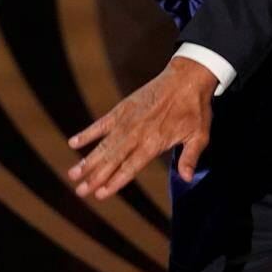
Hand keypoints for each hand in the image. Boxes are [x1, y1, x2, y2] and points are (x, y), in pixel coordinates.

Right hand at [67, 56, 215, 198]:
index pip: (130, 167)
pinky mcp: (123, 108)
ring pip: (104, 144)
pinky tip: (73, 142)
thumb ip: (190, 157)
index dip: (115, 182)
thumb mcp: (200, 135)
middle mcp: (137, 133)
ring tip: (72, 174)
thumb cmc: (195, 108)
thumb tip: (186, 179)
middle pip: (112, 159)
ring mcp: (128, 120)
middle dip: (95, 177)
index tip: (100, 195)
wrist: (187, 77)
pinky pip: (102, 123)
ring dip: (88, 160)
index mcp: (154, 142)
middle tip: (79, 192)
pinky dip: (88, 133)